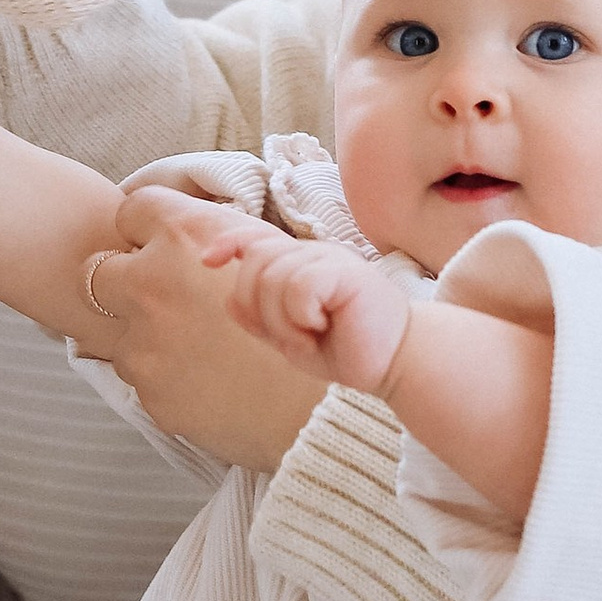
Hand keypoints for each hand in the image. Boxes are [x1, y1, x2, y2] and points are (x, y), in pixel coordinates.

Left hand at [80, 188, 326, 472]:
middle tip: (165, 302)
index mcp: (185, 236)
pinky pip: (142, 378)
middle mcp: (154, 283)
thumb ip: (219, 232)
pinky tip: (207, 381)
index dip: (144, 229)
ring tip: (201, 350)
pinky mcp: (150, 392)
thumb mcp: (273, 251)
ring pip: (118, 333)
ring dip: (145, 338)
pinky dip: (166, 378)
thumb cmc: (311, 319)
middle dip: (125, 285)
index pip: (132, 210)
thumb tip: (180, 228)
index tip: (156, 246)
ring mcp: (146, 342)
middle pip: (99, 273)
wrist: (323, 405)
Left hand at [223, 232, 413, 396]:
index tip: (207, 260)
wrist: (394, 363)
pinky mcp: (346, 272)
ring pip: (273, 277)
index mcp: (299, 263)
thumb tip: (228, 300)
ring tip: (310, 335)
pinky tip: (322, 327)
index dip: (228, 242)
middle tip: (291, 334)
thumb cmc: (346, 349)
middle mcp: (313, 253)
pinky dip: (301, 316)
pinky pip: (299, 287)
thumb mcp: (291, 336)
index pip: (254, 237)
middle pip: (254, 261)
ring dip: (283, 320)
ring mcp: (330, 259)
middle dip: (258, 306)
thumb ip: (260, 318)